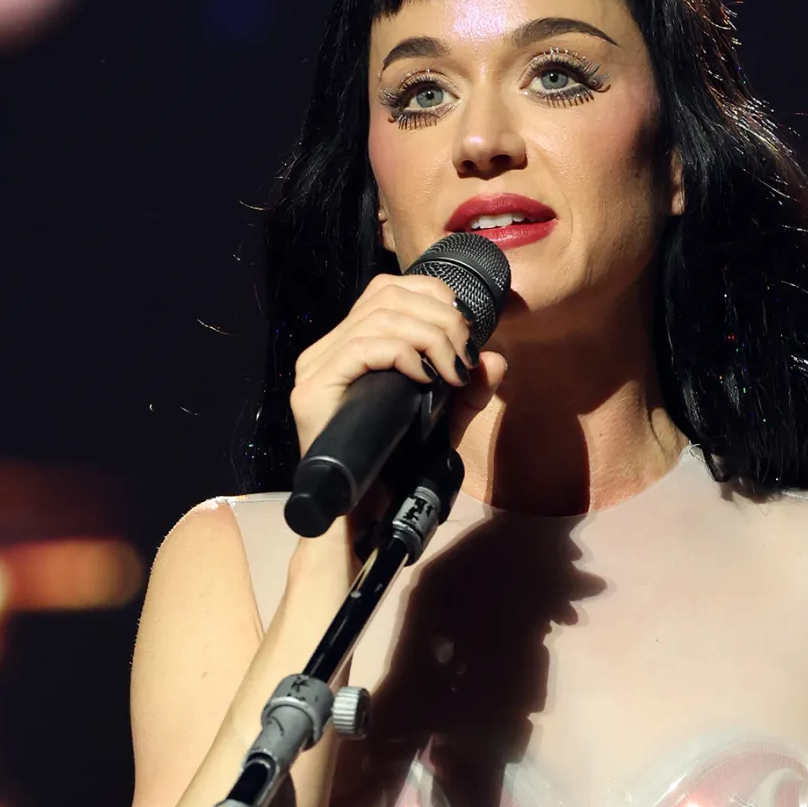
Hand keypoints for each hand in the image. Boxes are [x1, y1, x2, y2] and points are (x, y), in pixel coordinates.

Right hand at [286, 273, 508, 561]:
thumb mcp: (442, 422)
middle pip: (386, 295)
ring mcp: (315, 368)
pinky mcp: (312, 391)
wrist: (363, 519)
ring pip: (378, 317)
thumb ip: (469, 392)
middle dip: (439, 318)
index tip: (465, 331)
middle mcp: (327, 349)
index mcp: (351, 345)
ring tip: (450, 371)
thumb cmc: (395, 468)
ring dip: (428, 336)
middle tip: (463, 357)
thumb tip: (495, 360)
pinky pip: (360, 347)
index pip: (388, 288)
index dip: (433, 295)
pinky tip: (423, 379)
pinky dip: (401, 354)